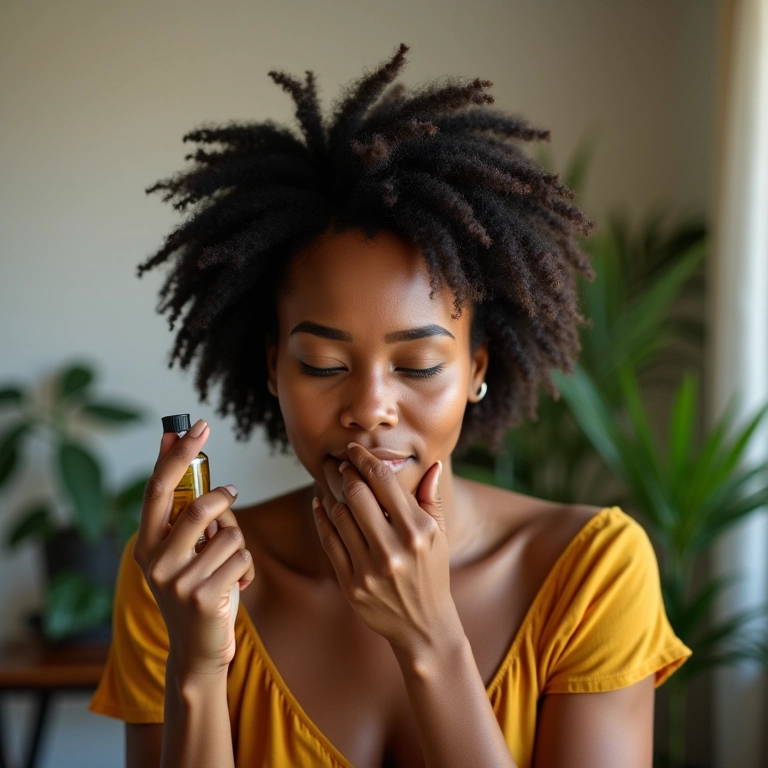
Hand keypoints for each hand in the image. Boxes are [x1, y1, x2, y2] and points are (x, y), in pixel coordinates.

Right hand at [132, 419, 254, 677]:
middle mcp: (155, 562)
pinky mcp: (204, 597)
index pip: (158, 489)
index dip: (177, 453)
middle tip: (232, 492)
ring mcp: (178, 582)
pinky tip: (235, 587)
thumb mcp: (184, 553)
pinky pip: (243, 558)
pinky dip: (247, 567)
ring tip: (229, 565)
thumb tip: (194, 460)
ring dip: (239, 544)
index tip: (197, 426)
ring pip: (229, 534)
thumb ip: (187, 514)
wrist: (199, 649)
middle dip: (219, 496)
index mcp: (146, 544)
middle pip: (195, 508)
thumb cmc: (197, 589)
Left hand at [314, 443, 461, 659]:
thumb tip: (430, 464)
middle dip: (345, 473)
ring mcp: (370, 569)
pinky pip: (329, 541)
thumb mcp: (439, 536)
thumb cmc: (431, 572)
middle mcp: (394, 548)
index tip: (353, 450)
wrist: (422, 625)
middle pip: (357, 494)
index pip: (385, 482)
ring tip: (331, 483)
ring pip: (339, 515)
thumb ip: (430, 498)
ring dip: (331, 494)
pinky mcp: (351, 585)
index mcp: (418, 531)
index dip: (365, 460)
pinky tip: (321, 506)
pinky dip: (322, 519)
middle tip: (339, 464)